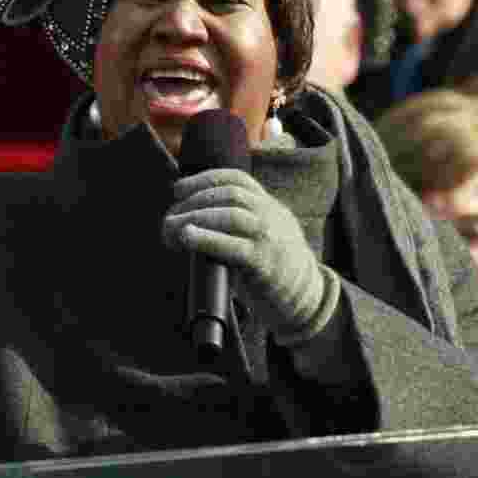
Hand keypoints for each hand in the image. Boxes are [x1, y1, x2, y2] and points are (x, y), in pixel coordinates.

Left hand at [163, 169, 332, 345]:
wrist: (307, 298)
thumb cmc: (276, 266)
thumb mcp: (265, 233)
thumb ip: (239, 222)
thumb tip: (191, 219)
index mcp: (269, 205)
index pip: (236, 179)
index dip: (204, 179)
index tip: (179, 189)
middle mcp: (271, 215)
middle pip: (229, 194)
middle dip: (194, 201)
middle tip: (170, 217)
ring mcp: (269, 238)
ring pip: (231, 214)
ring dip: (195, 217)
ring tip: (172, 227)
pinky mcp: (264, 263)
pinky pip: (232, 246)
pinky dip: (206, 239)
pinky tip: (187, 237)